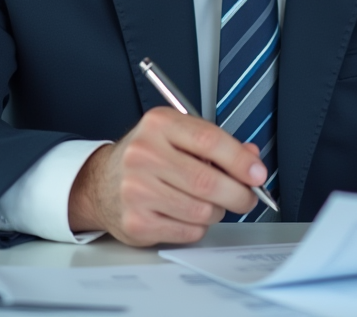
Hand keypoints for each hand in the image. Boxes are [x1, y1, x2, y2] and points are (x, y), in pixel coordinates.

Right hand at [67, 107, 265, 245]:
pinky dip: (198, 226)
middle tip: (246, 196)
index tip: (257, 173)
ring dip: (216, 211)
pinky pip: (188, 230)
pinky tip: (187, 214)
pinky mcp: (137, 221)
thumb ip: (215, 145)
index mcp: (158, 125)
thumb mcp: (176, 136)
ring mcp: (137, 190)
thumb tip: (251, 159)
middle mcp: (144, 154)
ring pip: (202, 210)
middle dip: (238, 193)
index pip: (210, 141)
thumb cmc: (145, 157)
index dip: (240, 160)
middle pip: (208, 181)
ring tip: (208, 203)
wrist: (100, 183)